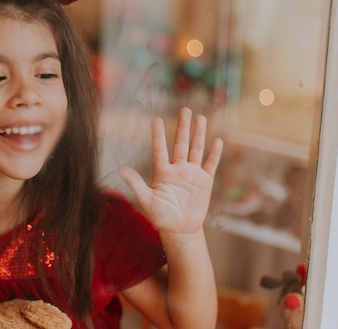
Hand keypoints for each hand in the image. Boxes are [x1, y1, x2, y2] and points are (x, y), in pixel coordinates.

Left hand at [119, 107, 222, 234]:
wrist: (180, 229)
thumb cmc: (161, 217)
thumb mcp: (146, 200)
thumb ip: (136, 184)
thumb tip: (120, 170)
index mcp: (162, 172)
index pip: (159, 149)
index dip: (158, 135)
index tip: (156, 119)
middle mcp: (177, 169)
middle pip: (181, 144)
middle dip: (183, 127)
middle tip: (185, 109)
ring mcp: (192, 173)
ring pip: (196, 149)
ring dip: (199, 134)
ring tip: (201, 118)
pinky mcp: (204, 181)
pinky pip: (210, 164)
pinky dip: (214, 153)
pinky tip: (217, 140)